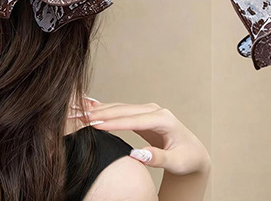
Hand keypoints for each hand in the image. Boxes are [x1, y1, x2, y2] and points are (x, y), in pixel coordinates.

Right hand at [84, 99, 209, 175]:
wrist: (193, 152)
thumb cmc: (186, 159)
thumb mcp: (176, 162)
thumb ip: (158, 158)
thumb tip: (137, 154)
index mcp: (163, 119)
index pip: (134, 120)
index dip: (114, 122)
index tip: (94, 124)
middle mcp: (155, 111)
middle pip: (123, 110)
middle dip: (101, 113)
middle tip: (78, 117)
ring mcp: (148, 111)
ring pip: (119, 108)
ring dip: (99, 110)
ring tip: (78, 112)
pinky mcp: (141, 115)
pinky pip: (120, 111)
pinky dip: (104, 110)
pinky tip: (89, 107)